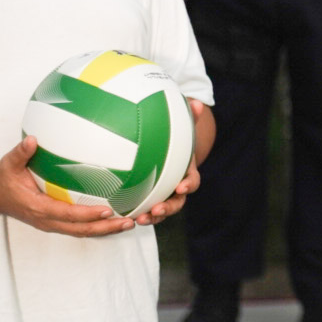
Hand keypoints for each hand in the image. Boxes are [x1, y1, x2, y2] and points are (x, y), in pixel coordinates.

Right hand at [0, 137, 135, 235]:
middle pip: (81, 230)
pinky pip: (78, 227)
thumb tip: (33, 140)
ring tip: (128, 223)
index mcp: (38, 208)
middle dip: (105, 227)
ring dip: (105, 229)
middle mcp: (46, 220)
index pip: (68, 215)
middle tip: (128, 221)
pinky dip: (96, 225)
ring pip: (82, 231)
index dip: (88, 214)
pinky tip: (113, 217)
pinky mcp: (54, 223)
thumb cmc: (3, 179)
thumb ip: (21, 153)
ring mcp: (51, 224)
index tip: (108, 209)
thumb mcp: (8, 164)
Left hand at [134, 100, 206, 225]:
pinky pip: (146, 211)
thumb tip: (197, 102)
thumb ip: (188, 119)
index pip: (192, 181)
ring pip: (162, 211)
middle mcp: (176, 188)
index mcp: (186, 173)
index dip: (188, 185)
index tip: (180, 186)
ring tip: (140, 220)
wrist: (165, 154)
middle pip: (177, 202)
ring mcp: (163, 197)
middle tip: (157, 210)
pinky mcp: (149, 201)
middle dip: (168, 208)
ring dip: (153, 217)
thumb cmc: (173, 141)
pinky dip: (138, 214)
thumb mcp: (181, 130)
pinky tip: (124, 216)